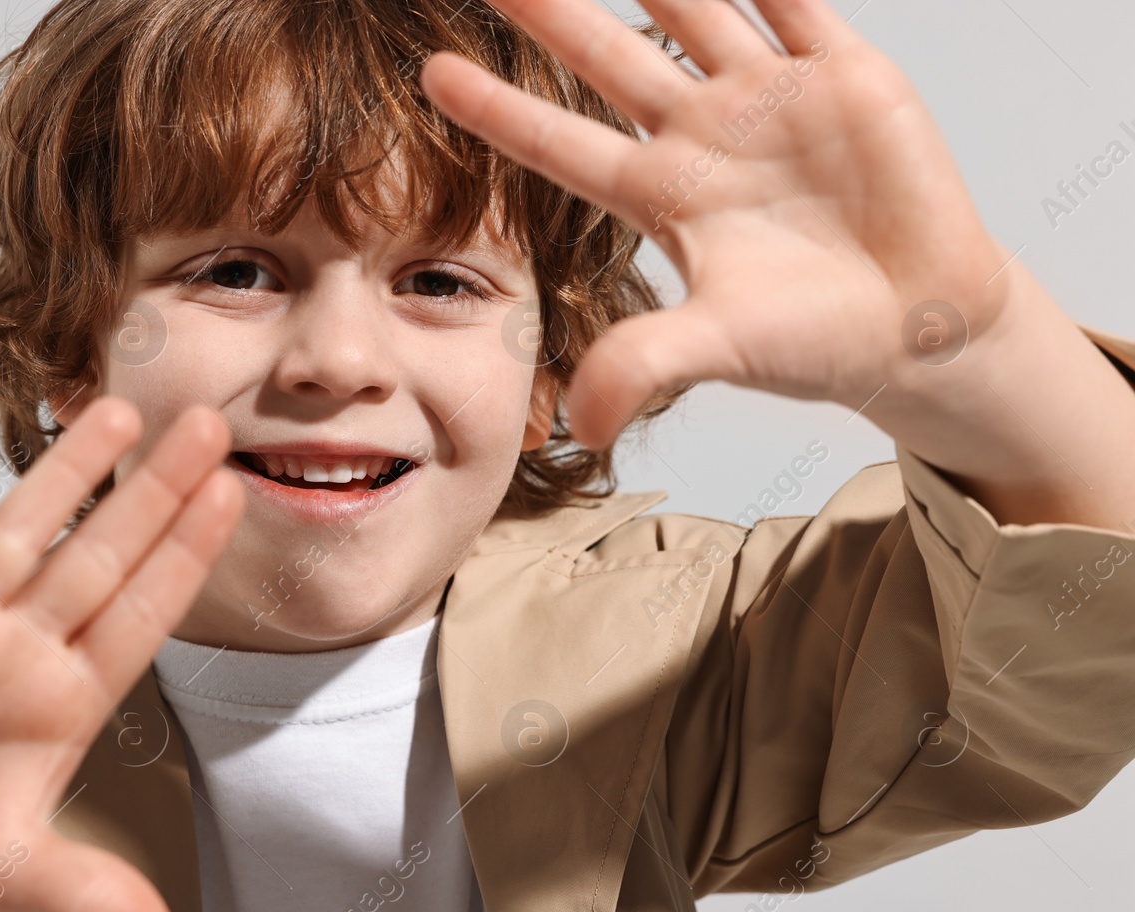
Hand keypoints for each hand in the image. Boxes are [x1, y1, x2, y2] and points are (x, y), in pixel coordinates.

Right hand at [0, 397, 242, 911]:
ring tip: (115, 410)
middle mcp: (16, 652)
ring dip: (63, 475)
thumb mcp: (7, 879)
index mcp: (61, 704)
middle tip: (209, 423)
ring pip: (18, 536)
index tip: (232, 494)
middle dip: (151, 492)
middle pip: (98, 557)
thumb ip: (85, 895)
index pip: (141, 615)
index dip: (185, 556)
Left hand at [419, 0, 1013, 448]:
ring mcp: (769, 98)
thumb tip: (583, 427)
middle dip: (552, 11)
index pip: (558, 143)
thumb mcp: (721, 347)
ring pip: (693, 9)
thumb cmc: (816, 341)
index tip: (430, 72)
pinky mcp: (844, 74)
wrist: (923, 325)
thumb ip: (648, 365)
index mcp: (662, 196)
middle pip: (607, 59)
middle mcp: (702, 137)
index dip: (496, 109)